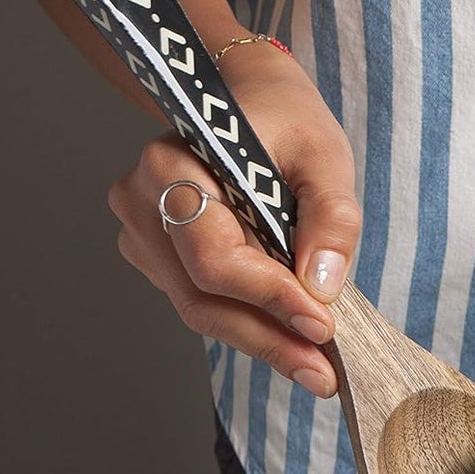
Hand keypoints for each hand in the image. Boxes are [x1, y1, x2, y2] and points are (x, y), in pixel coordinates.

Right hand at [106, 44, 359, 397]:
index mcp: (171, 166)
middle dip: (269, 340)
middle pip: (203, 298)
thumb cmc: (286, 121)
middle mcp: (142, 203)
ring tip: (315, 366)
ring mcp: (144, 234)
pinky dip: (249, 325)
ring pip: (201, 310)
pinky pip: (203, 303)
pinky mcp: (158, 258)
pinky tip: (290, 339)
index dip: (271, 299)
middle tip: (323, 374)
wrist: (249, 99)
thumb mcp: (325, 156)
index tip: (323, 326)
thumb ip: (332, 217)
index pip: (215, 259)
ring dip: (262, 341)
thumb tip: (322, 286)